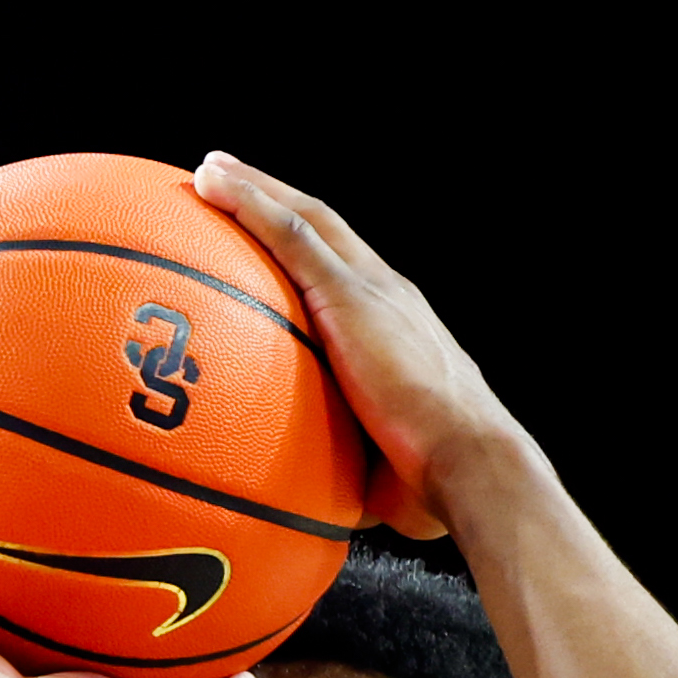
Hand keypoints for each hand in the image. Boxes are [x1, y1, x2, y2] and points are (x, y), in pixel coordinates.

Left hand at [188, 153, 526, 539]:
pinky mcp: (352, 294)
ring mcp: (371, 290)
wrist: (467, 464)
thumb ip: (335, 466)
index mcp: (396, 329)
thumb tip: (296, 508)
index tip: (272, 238)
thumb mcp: (373, 468)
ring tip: (209, 170)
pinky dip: (250, 202)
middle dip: (278, 201)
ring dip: (256, 188)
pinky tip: (209, 182)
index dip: (309, 253)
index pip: (345, 276)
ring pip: (305, 219)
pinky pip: (290, 234)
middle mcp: (388, 295)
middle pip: (323, 230)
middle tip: (230, 181)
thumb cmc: (427, 482)